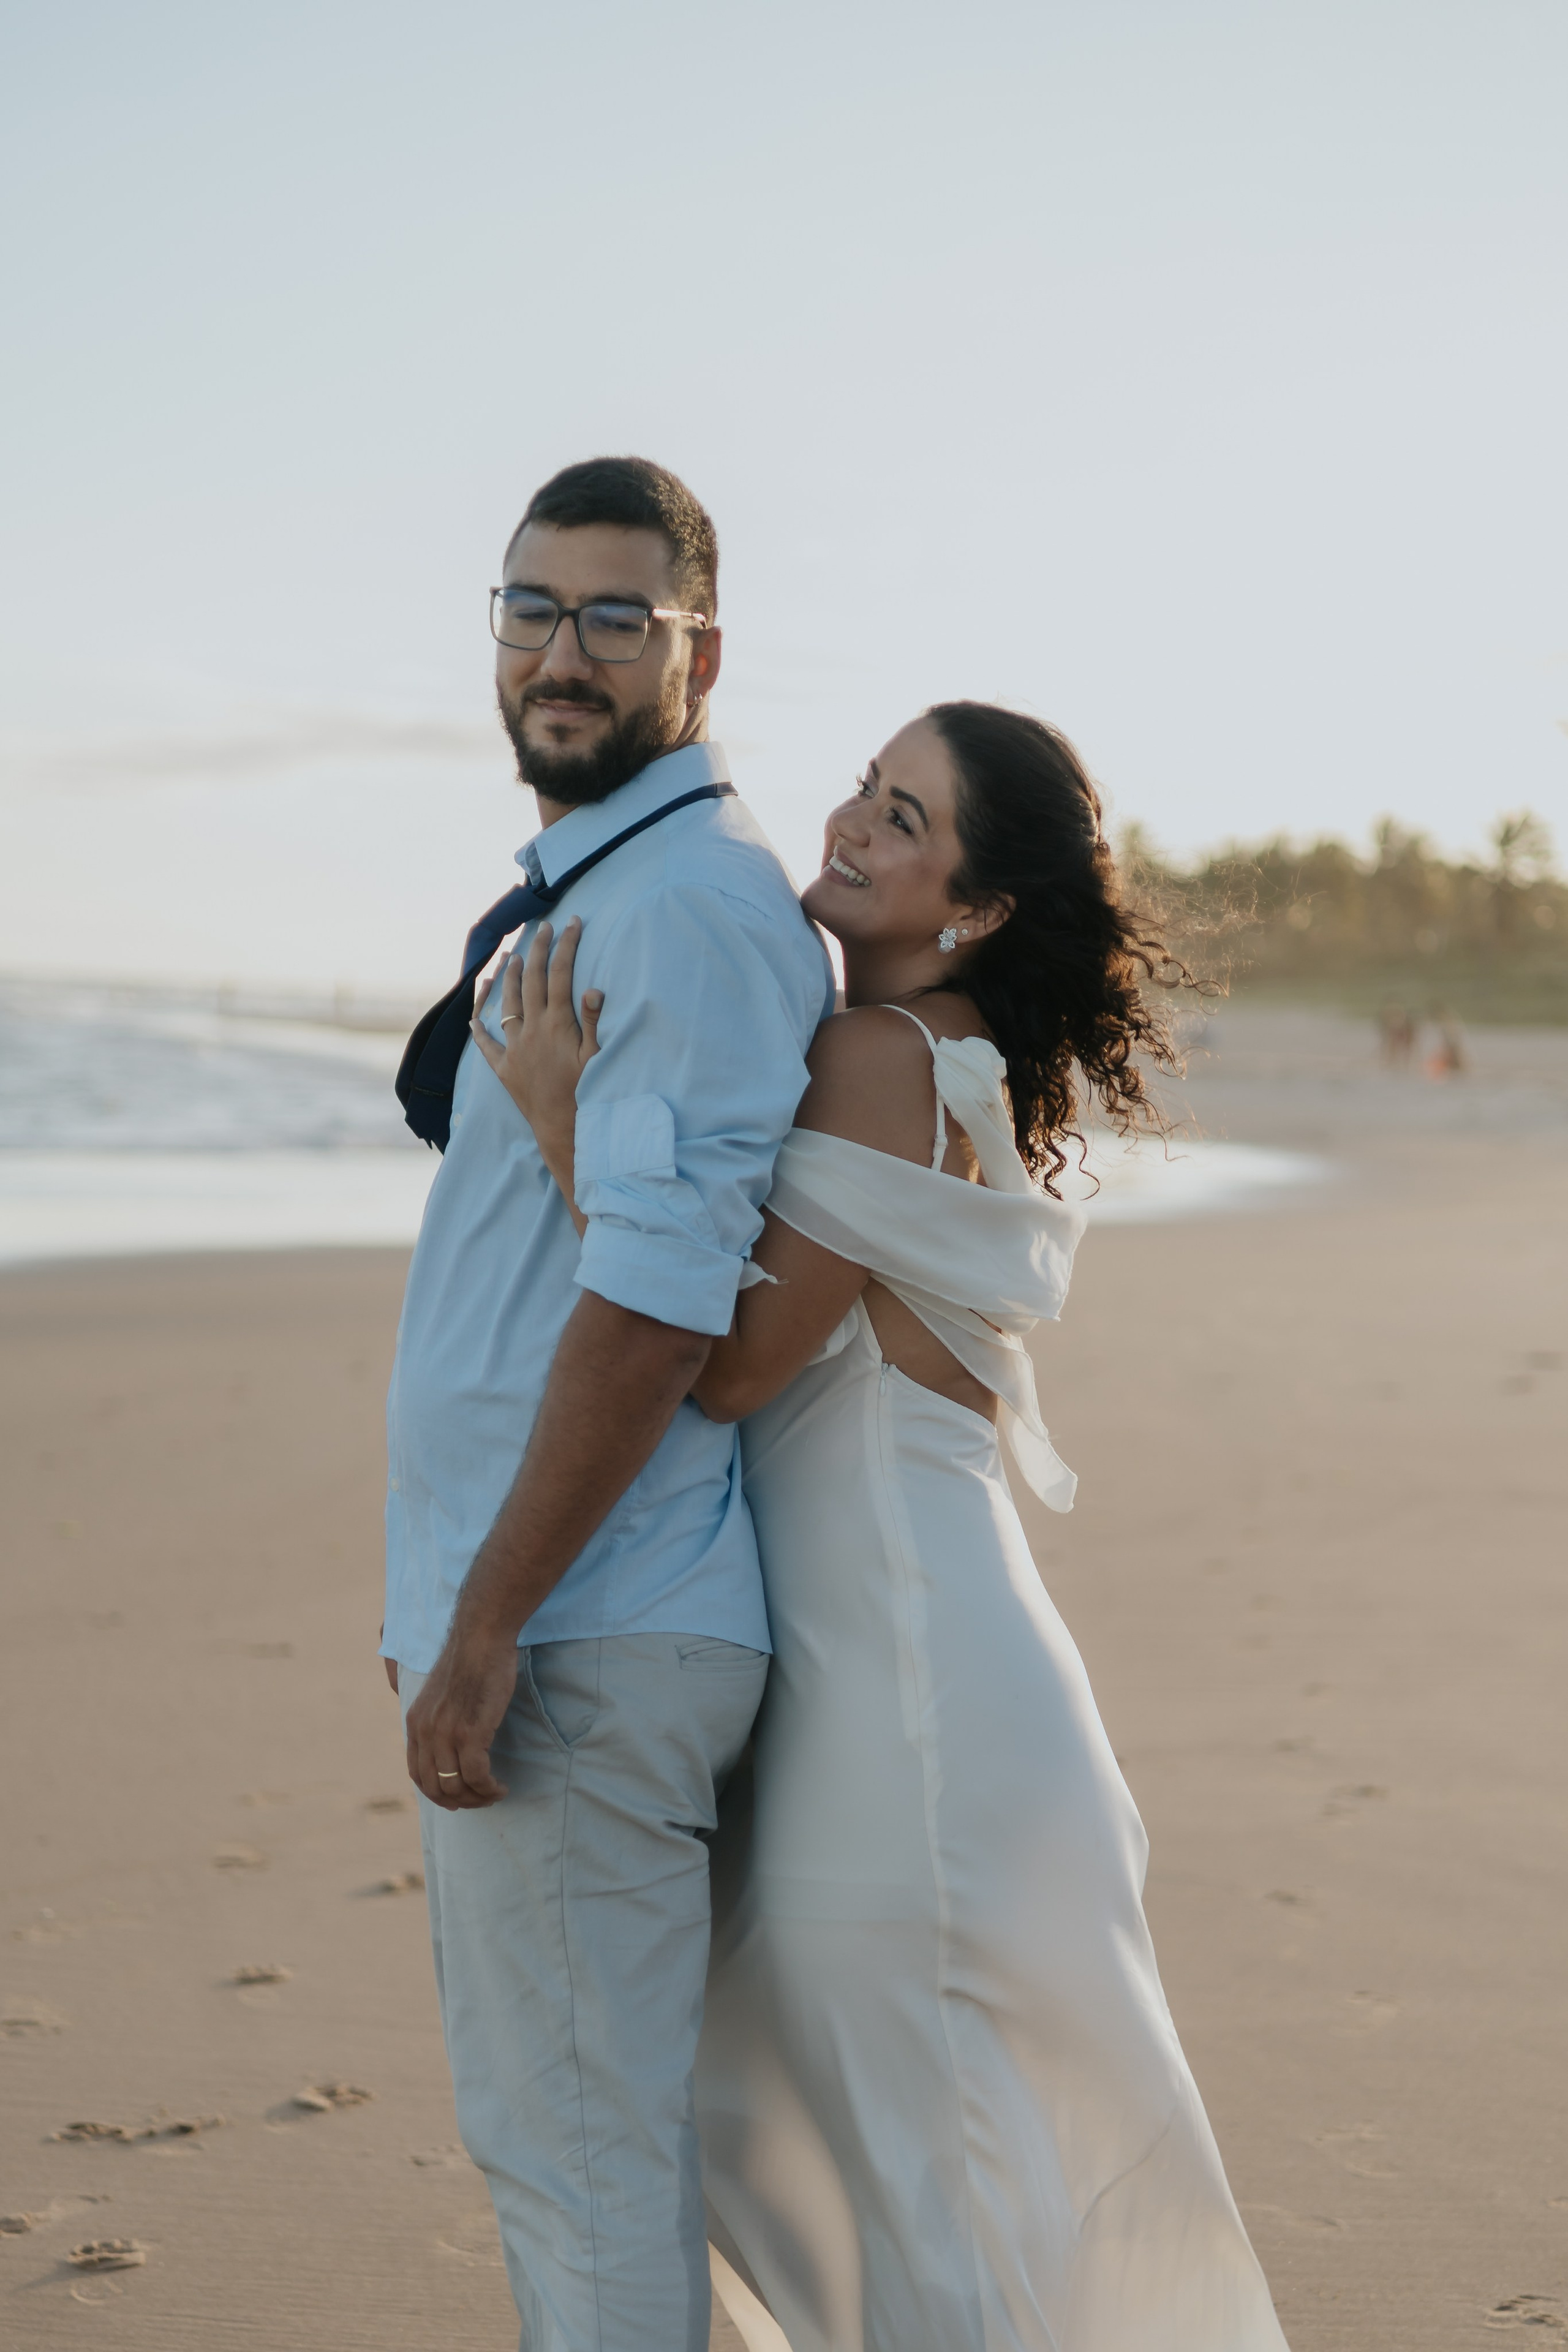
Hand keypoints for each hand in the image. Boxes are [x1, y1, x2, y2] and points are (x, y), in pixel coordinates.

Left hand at [404, 1628, 519, 1808]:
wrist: (480, 1638)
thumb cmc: (469, 1660)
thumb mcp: (440, 1694)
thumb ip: (437, 1718)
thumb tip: (447, 1741)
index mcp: (415, 1723)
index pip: (417, 1774)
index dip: (435, 1793)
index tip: (455, 1799)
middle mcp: (425, 1732)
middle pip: (435, 1787)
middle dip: (458, 1801)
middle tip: (480, 1800)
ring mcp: (446, 1734)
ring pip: (456, 1786)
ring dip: (477, 1798)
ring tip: (494, 1794)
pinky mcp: (471, 1733)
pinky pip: (477, 1776)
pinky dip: (489, 1788)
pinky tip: (501, 1786)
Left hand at [470, 919, 602, 1151]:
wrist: (561, 1129)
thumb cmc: (585, 1093)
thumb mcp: (596, 1057)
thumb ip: (592, 1022)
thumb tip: (593, 990)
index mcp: (558, 1024)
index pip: (562, 975)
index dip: (568, 947)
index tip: (573, 924)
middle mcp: (532, 1030)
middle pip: (534, 981)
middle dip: (539, 950)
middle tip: (543, 928)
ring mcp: (515, 1048)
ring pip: (508, 1004)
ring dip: (510, 978)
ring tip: (512, 957)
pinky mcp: (504, 1068)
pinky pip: (486, 1044)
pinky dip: (478, 1029)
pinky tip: (472, 1015)